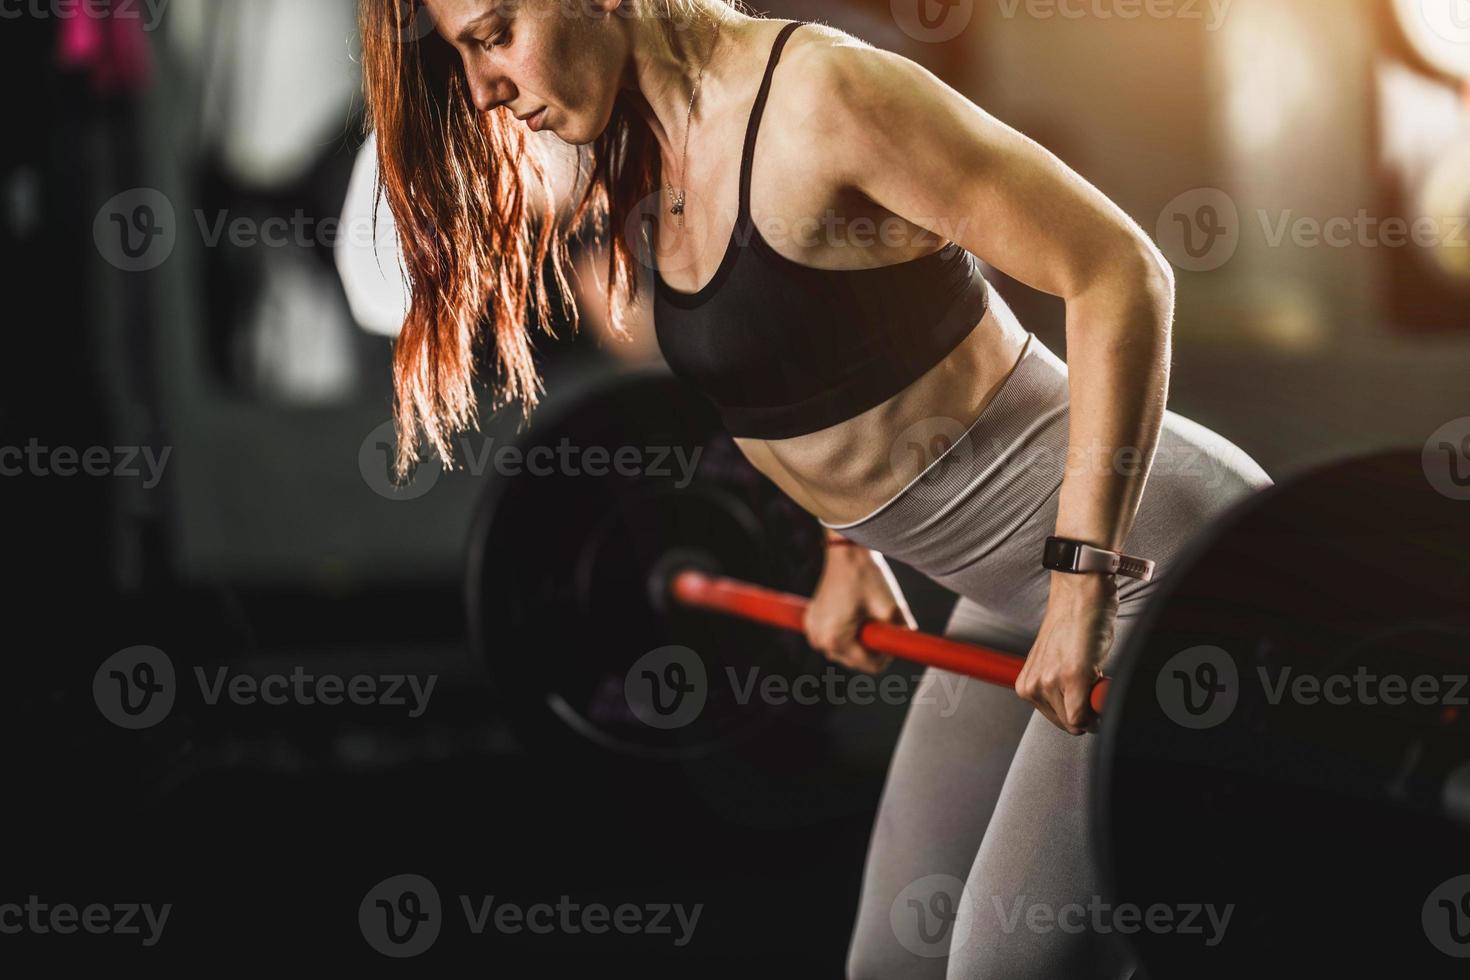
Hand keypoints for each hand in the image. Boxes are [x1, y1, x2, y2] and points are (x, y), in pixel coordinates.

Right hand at [802, 543, 915, 673]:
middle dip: (872, 646)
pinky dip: (848, 631)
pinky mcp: (812, 622)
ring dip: (860, 639)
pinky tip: (854, 611)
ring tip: (867, 613)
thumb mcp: (891, 608)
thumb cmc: (865, 576)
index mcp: (835, 640)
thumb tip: (912, 649)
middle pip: (856, 661)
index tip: (893, 633)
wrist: (846, 551)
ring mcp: (812, 631)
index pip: (870, 666)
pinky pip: (835, 637)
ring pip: (846, 650)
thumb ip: (901, 635)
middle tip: (881, 620)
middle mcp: (819, 640)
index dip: (887, 654)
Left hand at [1015, 572, 1119, 734]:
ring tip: (1090, 665)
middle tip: (1088, 675)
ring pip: (1080, 720)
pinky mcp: (1072, 675)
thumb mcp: (1056, 663)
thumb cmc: (1074, 622)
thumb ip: (1060, 691)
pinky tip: (1098, 671)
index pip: (1059, 722)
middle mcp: (1034, 686)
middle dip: (1086, 706)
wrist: (1080, 589)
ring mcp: (1051, 681)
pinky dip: (1098, 701)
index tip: (1084, 691)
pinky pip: (1085, 714)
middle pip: (1069, 724)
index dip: (1080, 710)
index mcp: (1028, 684)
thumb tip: (1080, 719)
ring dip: (1093, 697)